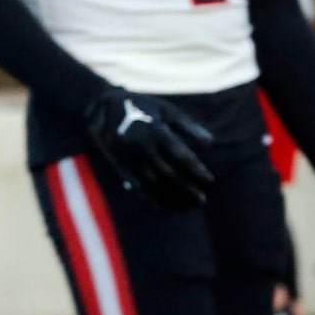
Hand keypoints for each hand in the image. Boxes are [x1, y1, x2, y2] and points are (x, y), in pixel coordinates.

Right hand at [84, 89, 214, 209]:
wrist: (103, 108)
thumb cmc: (142, 107)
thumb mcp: (166, 110)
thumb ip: (189, 126)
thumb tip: (210, 144)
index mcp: (156, 131)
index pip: (181, 156)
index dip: (196, 171)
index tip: (209, 181)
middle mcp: (142, 147)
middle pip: (169, 175)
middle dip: (187, 190)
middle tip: (201, 201)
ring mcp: (130, 159)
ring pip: (154, 185)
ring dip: (172, 199)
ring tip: (188, 207)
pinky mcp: (121, 167)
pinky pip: (139, 188)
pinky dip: (154, 199)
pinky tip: (167, 206)